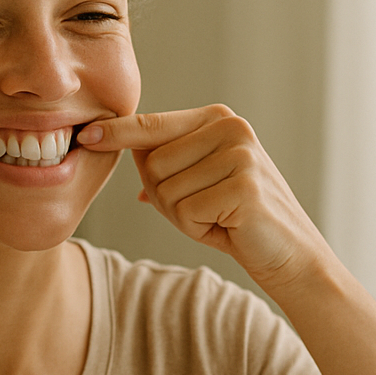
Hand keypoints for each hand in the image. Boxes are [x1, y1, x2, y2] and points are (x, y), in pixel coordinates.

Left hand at [77, 106, 330, 290]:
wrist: (289, 255)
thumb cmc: (237, 220)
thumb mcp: (196, 184)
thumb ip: (162, 164)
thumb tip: (112, 147)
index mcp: (217, 119)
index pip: (152, 125)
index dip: (117, 134)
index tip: (86, 137)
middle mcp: (230, 127)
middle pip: (151, 164)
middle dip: (166, 197)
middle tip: (205, 209)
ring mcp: (240, 154)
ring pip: (165, 190)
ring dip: (183, 216)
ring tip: (218, 218)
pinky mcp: (244, 185)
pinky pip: (186, 212)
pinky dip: (198, 229)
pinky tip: (227, 227)